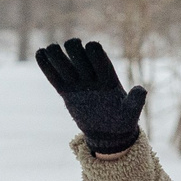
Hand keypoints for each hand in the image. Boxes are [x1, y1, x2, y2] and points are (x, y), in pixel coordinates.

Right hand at [34, 37, 147, 154]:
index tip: (90, 48)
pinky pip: (55, 78)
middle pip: (81, 56)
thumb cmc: (122, 122)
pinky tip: (40, 52)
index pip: (100, 58)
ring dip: (58, 54)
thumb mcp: (130, 114)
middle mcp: (92, 77)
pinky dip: (47, 66)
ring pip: (66, 65)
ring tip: (50, 48)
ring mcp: (78, 84)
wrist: (108, 133)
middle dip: (75, 49)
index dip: (95, 51)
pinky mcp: (67, 92)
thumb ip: (135, 101)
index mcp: (108, 78)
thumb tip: (141, 89)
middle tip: (70, 46)